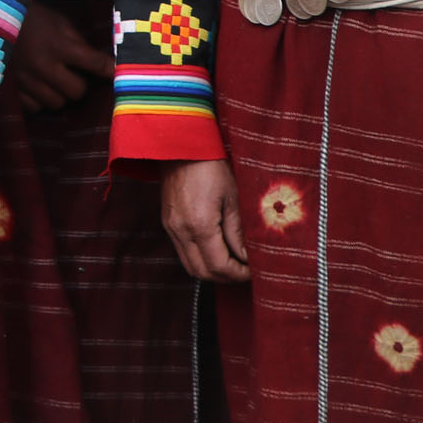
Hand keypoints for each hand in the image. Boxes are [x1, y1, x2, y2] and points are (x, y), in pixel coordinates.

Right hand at [9, 0, 108, 111]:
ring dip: (59, 94)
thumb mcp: (58, 21)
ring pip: (57, 103)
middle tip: (72, 74)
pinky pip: (35, 108)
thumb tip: (100, 61)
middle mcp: (43, 64)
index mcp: (58, 44)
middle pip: (76, 91)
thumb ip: (78, 41)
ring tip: (53, 80)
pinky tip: (37, 86)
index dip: (107, 68)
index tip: (113, 71)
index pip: (94, 63)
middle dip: (78, 84)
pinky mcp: (11, 89)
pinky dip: (39, 100)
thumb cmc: (31, 17)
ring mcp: (26, 79)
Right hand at [160, 158, 249, 281]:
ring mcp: (171, 227)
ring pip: (190, 266)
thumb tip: (247, 257)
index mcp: (200, 225)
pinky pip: (183, 251)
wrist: (181, 145)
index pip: (219, 266)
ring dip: (211, 270)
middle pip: (202, 273)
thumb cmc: (211, 165)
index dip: (239, 274)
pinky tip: (216, 248)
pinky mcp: (168, 222)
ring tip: (232, 262)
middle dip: (225, 277)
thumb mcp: (233, 197)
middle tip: (244, 271)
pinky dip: (200, 258)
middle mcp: (181, 231)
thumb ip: (238, 232)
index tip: (254, 271)